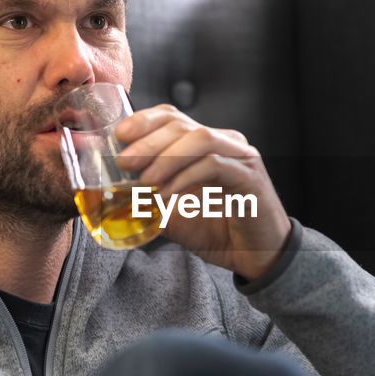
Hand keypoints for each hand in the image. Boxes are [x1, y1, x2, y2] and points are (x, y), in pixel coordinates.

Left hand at [114, 105, 291, 280]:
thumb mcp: (174, 214)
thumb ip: (150, 200)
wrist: (258, 257)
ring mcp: (240, 157)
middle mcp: (226, 143)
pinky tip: (167, 194)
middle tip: (125, 161)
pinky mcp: (249, 177)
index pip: (173, 118)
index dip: (144, 121)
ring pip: (200, 139)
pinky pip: (215, 165)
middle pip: (182, 125)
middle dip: (148, 140)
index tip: (119, 136)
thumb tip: (116, 195)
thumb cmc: (218, 232)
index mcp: (207, 144)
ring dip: (167, 157)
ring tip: (144, 180)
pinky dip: (186, 177)